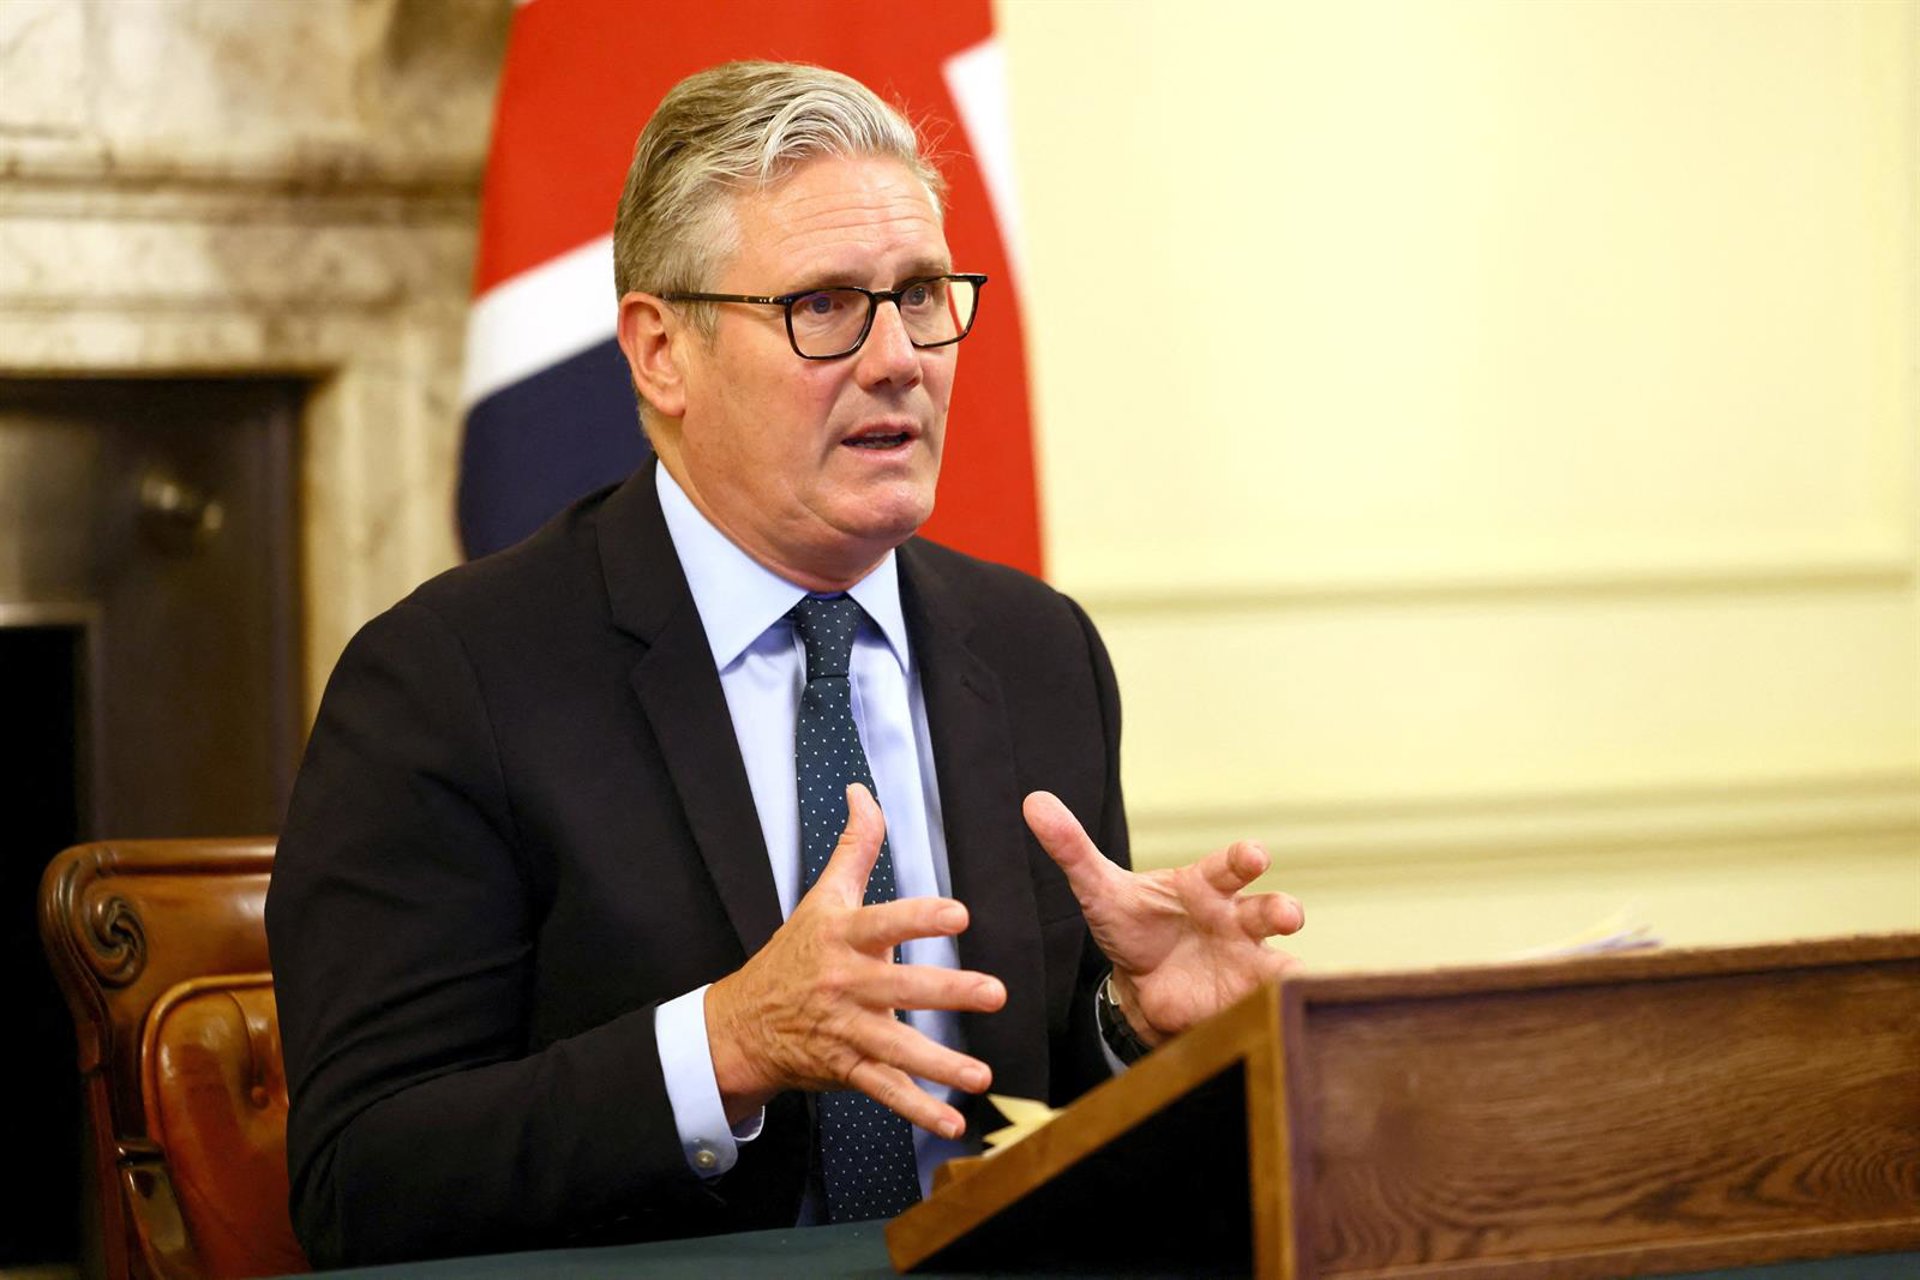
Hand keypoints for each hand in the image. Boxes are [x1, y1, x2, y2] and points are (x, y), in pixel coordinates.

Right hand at [704, 784, 1006, 1135]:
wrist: (743, 1022)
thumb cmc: (793, 954)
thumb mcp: (821, 896)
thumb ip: (853, 846)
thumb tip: (862, 792)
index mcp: (842, 936)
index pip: (884, 922)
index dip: (919, 918)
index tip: (958, 913)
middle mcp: (845, 984)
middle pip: (900, 987)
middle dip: (948, 991)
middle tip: (994, 992)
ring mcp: (846, 1030)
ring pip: (897, 1047)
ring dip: (941, 1064)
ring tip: (980, 1074)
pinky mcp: (848, 1068)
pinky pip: (886, 1090)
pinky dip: (918, 1109)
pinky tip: (952, 1119)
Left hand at [1023, 791, 1302, 1047]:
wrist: (1138, 986)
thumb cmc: (1130, 926)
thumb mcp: (1098, 889)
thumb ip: (1072, 849)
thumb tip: (1034, 802)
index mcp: (1204, 886)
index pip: (1230, 866)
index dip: (1244, 859)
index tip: (1255, 856)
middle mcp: (1235, 919)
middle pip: (1266, 909)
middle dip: (1279, 910)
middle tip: (1287, 915)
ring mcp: (1246, 960)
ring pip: (1280, 958)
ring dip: (1291, 967)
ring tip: (1297, 977)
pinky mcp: (1247, 1000)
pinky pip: (1274, 1002)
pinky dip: (1286, 1008)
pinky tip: (1294, 1019)